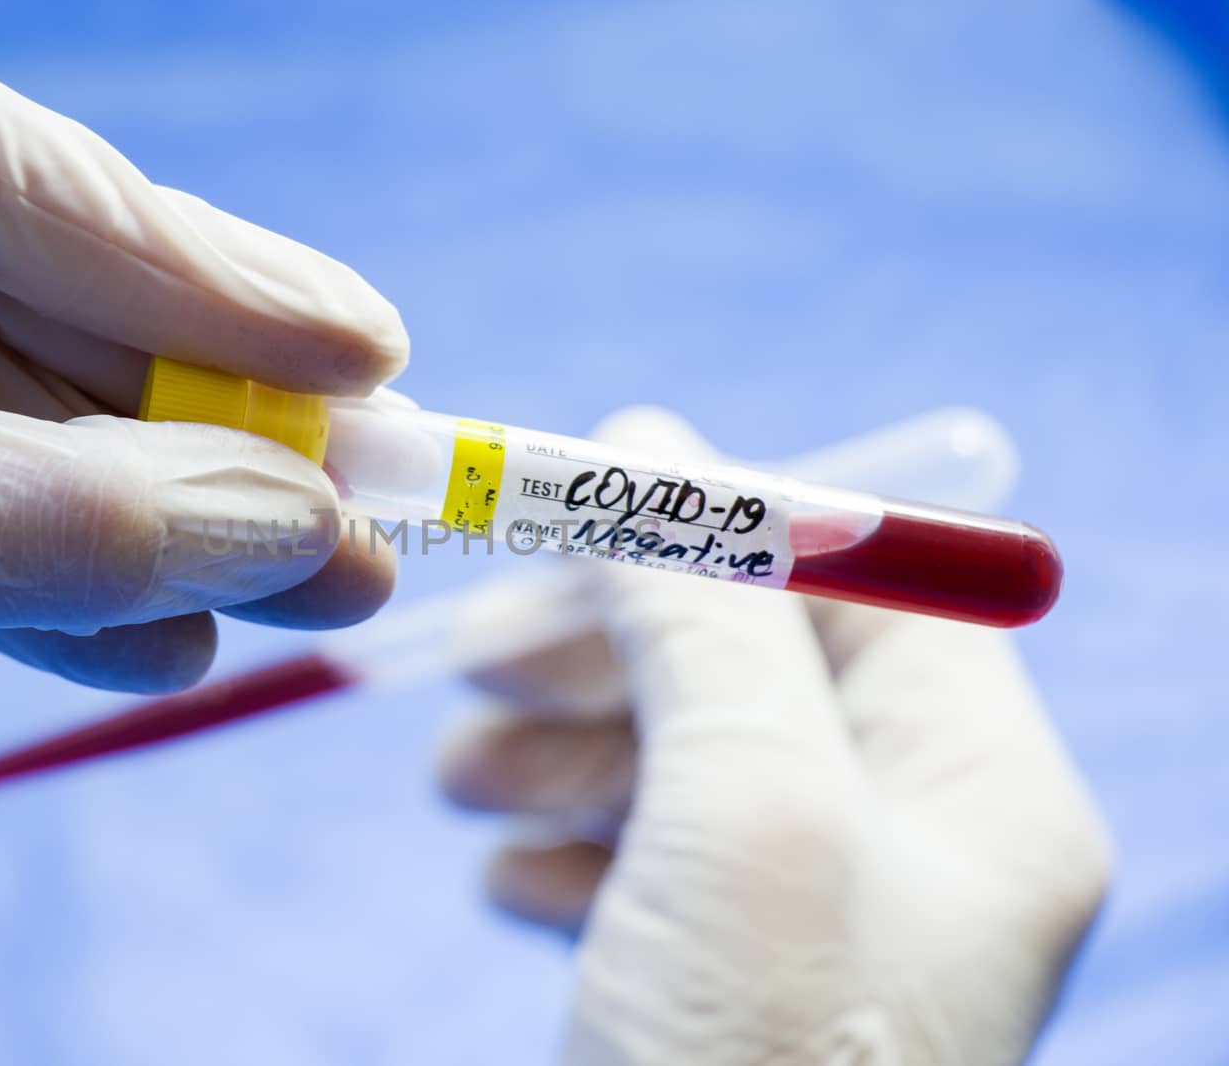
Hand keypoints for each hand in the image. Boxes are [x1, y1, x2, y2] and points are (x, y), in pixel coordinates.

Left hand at [0, 0, 406, 850]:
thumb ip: (57, 511)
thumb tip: (294, 512)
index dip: (205, 276)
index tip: (368, 356)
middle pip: (17, 304)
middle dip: (199, 430)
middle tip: (371, 513)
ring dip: (142, 530)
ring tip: (302, 602)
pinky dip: (35, 593)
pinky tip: (157, 647)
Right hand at [438, 409, 1109, 1064]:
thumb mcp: (745, 806)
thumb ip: (709, 614)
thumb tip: (653, 448)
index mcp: (981, 802)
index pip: (868, 596)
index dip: (726, 538)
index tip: (580, 516)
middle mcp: (914, 860)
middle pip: (755, 675)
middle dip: (614, 650)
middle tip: (487, 649)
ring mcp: (813, 936)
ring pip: (680, 770)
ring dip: (566, 746)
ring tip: (463, 775)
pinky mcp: (720, 997)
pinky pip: (643, 873)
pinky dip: (566, 850)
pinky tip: (507, 878)